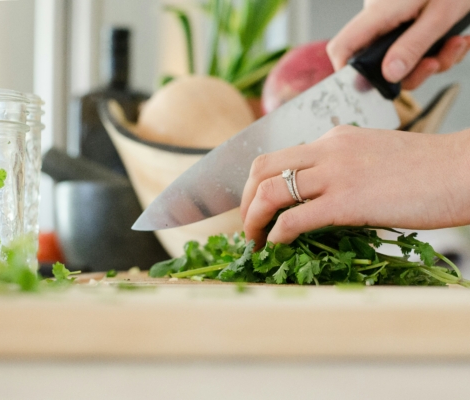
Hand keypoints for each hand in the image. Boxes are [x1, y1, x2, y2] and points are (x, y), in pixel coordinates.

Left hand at [240, 126, 469, 248]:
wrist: (464, 170)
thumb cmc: (426, 170)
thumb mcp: (374, 157)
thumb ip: (343, 170)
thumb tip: (320, 198)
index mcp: (333, 138)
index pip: (279, 156)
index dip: (258, 184)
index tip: (257, 206)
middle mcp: (328, 149)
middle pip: (262, 168)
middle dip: (244, 199)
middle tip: (247, 224)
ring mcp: (336, 173)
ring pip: (270, 191)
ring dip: (253, 219)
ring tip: (253, 241)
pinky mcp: (348, 201)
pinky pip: (295, 218)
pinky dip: (277, 234)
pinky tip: (277, 245)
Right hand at [327, 0, 469, 89]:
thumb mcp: (440, 14)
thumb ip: (413, 46)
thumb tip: (390, 75)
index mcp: (378, 14)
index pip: (342, 47)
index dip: (345, 73)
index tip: (366, 89)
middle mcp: (380, 20)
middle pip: (377, 64)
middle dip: (412, 72)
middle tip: (435, 63)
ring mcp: (393, 23)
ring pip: (401, 61)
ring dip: (432, 61)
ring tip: (455, 44)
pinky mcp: (408, 24)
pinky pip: (414, 50)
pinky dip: (438, 51)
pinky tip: (456, 39)